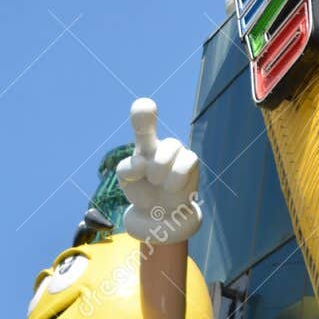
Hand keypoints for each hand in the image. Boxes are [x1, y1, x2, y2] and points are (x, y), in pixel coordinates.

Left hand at [116, 99, 201, 242]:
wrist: (161, 213)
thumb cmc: (142, 191)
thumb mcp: (127, 180)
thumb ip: (127, 169)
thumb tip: (141, 164)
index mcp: (144, 143)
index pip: (143, 118)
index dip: (143, 111)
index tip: (144, 104)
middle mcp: (161, 143)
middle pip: (148, 134)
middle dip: (146, 161)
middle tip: (151, 178)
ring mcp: (178, 151)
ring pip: (167, 151)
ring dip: (159, 172)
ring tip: (160, 184)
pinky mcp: (191, 161)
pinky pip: (184, 163)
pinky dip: (174, 180)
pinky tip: (172, 188)